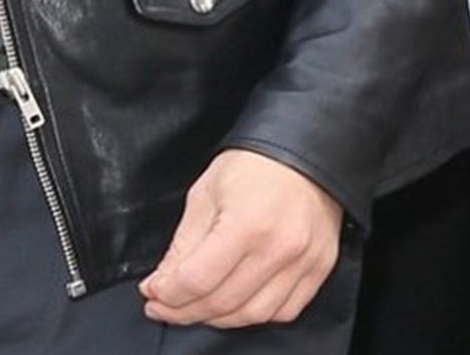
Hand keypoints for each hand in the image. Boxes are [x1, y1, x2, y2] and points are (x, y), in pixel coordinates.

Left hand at [138, 150, 342, 327]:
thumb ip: (184, 244)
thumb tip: (162, 282)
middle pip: (222, 303)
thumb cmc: (252, 165)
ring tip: (197, 305)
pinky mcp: (318, 268)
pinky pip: (284, 311)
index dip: (168, 294)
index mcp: (245, 223)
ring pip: (252, 315)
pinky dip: (255, 314)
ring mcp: (303, 261)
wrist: (300, 151)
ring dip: (218, 318)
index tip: (151, 293)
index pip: (197, 280)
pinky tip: (236, 302)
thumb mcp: (205, 193)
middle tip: (165, 305)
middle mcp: (278, 248)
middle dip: (184, 310)